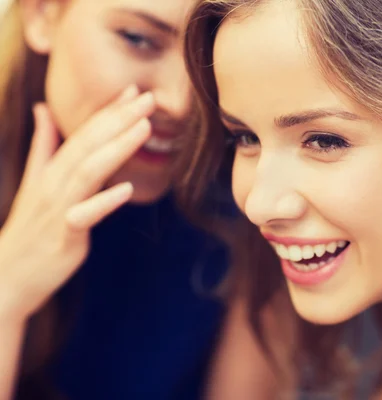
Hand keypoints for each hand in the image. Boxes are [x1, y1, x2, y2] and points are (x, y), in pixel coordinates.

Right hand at [0, 85, 153, 322]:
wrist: (8, 275)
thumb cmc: (28, 228)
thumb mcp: (35, 182)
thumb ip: (44, 146)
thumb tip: (43, 110)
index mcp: (52, 170)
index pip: (83, 134)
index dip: (108, 111)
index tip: (132, 90)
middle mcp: (54, 183)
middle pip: (88, 145)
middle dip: (119, 119)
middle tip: (147, 98)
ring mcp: (59, 208)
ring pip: (88, 172)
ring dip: (117, 148)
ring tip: (144, 128)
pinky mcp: (64, 236)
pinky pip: (84, 216)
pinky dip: (104, 201)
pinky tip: (127, 189)